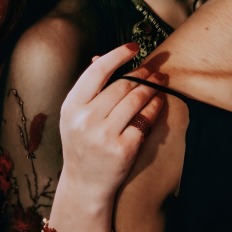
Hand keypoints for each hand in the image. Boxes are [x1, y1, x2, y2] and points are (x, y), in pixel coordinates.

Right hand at [59, 43, 163, 204]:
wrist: (84, 184)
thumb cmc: (81, 143)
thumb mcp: (74, 115)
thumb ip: (87, 88)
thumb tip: (102, 57)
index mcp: (71, 106)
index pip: (97, 71)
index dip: (118, 55)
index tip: (133, 47)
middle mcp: (86, 119)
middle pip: (122, 85)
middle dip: (141, 74)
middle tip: (153, 68)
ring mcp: (104, 135)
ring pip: (136, 100)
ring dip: (151, 87)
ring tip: (159, 81)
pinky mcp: (123, 149)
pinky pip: (145, 119)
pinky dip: (155, 107)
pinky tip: (159, 100)